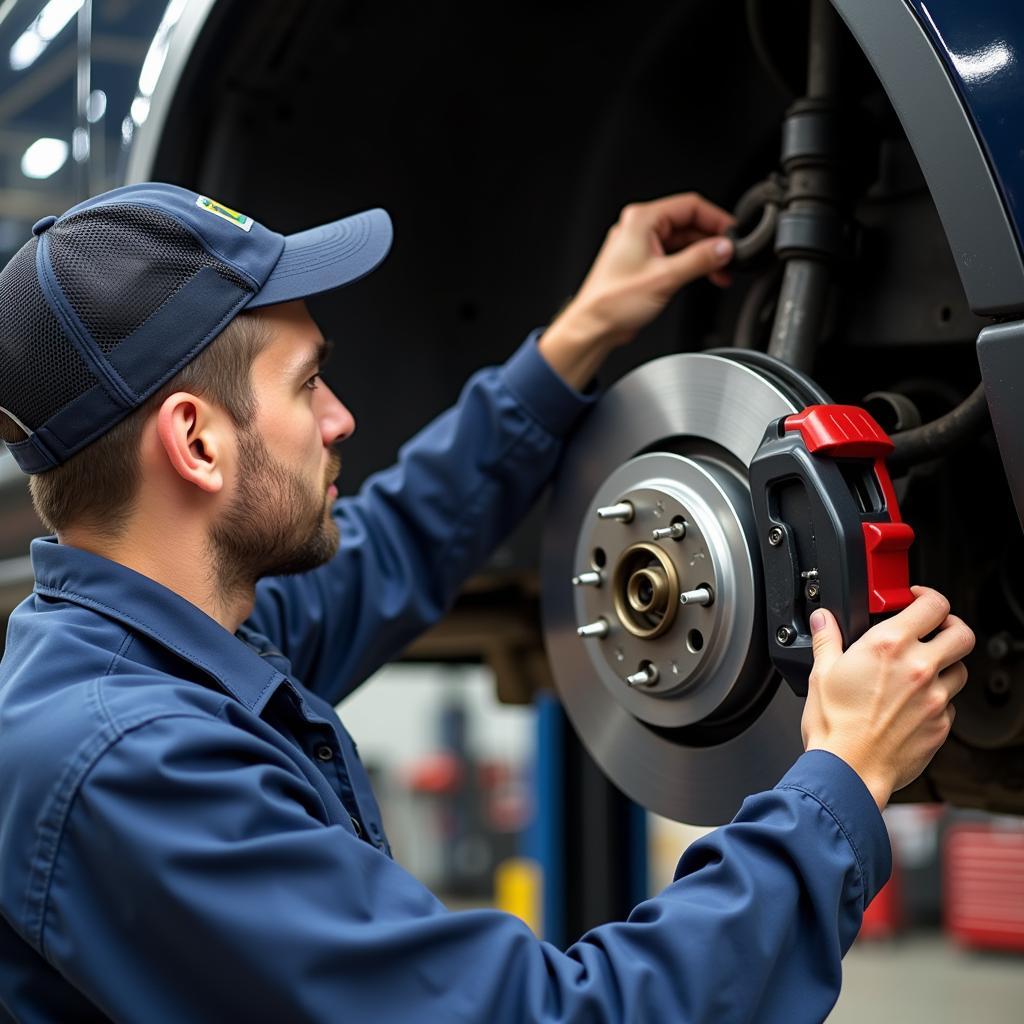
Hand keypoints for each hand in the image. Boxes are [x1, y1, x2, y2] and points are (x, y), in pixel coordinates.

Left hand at [538, 193, 734, 388]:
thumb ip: (699, 260)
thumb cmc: (612, 302)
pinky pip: (675, 256)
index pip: (690, 205)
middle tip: (730, 257)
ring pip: (684, 241)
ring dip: (704, 255)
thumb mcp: (665, 278)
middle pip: (688, 223)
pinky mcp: (644, 264)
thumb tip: (724, 248)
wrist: (594, 327)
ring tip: (721, 271)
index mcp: (641, 220)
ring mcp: (642, 246)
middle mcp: (640, 228)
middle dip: (712, 240)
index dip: (716, 218)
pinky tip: (705, 275)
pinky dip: (692, 264)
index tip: (733, 233)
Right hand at [802, 586, 973, 809]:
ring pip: (961, 670)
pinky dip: (938, 699)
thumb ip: (827, 640)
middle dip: (950, 626)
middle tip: (934, 629)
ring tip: (923, 669)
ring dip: (946, 665)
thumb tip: (823, 620)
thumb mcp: (821, 673)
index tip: (916, 599)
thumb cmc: (834, 726)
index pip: (932, 605)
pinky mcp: (941, 725)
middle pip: (962, 634)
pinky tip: (915, 703)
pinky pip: (950, 704)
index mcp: (888, 646)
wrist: (849, 770)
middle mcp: (918, 667)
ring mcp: (934, 698)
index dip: (927, 596)